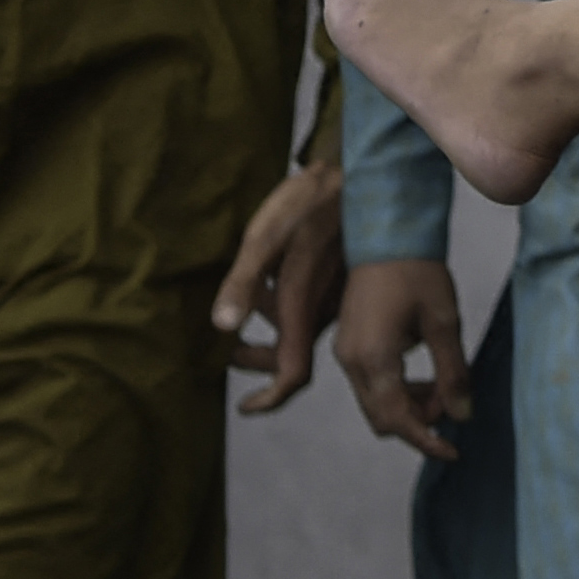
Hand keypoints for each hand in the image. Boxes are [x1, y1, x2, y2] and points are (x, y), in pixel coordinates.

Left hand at [212, 163, 347, 414]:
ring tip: (243, 310)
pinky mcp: (339, 283)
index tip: (246, 406)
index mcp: (302, 304)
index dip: (270, 397)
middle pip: (293, 357)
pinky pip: (309, 311)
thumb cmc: (307, 202)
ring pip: (300, 333)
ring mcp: (334, 297)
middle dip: (260, 362)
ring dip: (271, 334)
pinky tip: (268, 285)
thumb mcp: (264, 236)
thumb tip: (222, 326)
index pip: (292, 373)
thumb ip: (243, 282)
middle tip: (230, 353)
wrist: (356, 172)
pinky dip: (284, 311)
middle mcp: (323, 309)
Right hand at [335, 256, 469, 459]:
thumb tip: (462, 416)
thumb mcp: (444, 322)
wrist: (386, 232)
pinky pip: (369, 383)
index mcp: (374, 358)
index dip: (426, 441)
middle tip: (454, 403)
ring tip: (444, 385)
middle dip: (419, 422)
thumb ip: (452, 372)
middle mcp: (350, 361)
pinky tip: (423, 372)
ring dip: (408, 405)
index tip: (453, 451)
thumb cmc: (418, 271)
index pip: (398, 420)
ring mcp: (345, 353)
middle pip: (382, 417)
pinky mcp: (348, 343)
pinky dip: (396, 389)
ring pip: (374, 402)